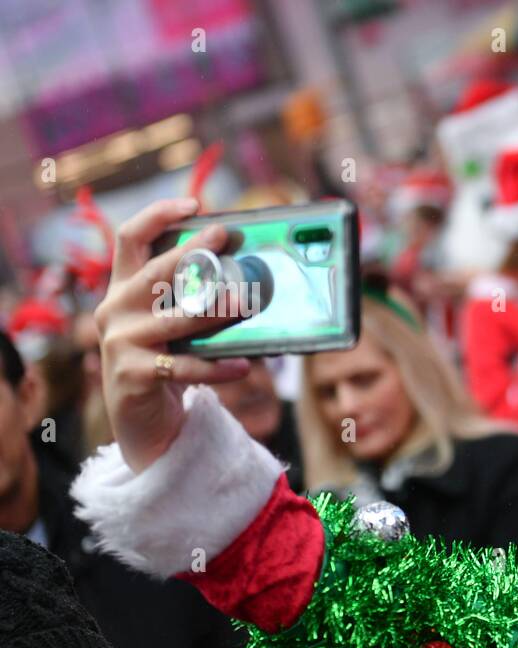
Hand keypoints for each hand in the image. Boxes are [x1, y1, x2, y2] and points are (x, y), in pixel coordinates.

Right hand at [94, 197, 251, 472]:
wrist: (141, 419)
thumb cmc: (166, 361)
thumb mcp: (173, 324)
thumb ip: (192, 300)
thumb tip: (249, 278)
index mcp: (123, 289)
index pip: (130, 238)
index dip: (158, 215)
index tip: (194, 204)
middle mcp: (115, 309)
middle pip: (154, 272)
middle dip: (191, 253)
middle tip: (224, 238)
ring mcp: (120, 342)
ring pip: (175, 320)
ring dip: (213, 311)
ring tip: (245, 304)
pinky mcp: (133, 374)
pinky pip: (182, 367)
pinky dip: (216, 367)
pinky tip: (244, 365)